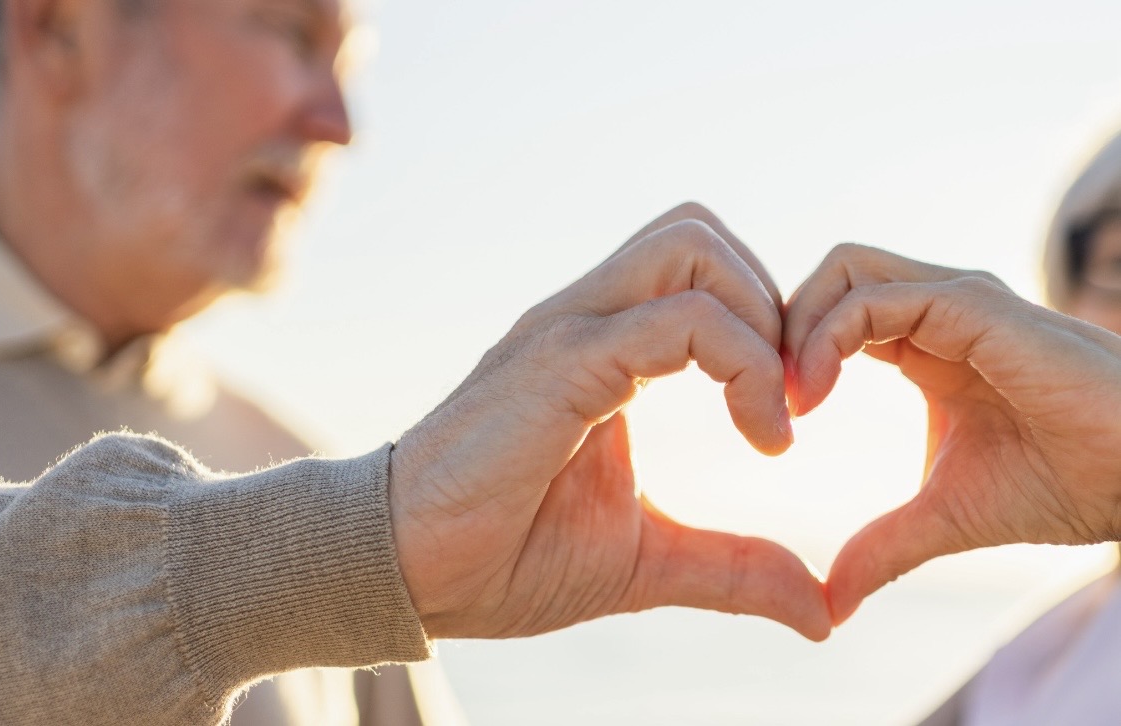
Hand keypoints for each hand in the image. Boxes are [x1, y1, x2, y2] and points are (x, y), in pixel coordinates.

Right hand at [391, 204, 830, 641]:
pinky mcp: (559, 367)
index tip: (785, 425)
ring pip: (689, 247)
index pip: (697, 270)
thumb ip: (732, 568)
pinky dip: (739, 364)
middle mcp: (583, 322)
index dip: (764, 328)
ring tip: (770, 413)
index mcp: (600, 349)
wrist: (409, 575)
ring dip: (757, 319)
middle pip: (697, 232)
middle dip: (769, 303)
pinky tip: (758, 438)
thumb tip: (820, 611)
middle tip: (786, 400)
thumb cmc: (504, 556)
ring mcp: (567, 335)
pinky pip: (672, 322)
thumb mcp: (645, 562)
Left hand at [784, 244, 1120, 623]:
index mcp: (926, 340)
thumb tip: (830, 603)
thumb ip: (883, 547)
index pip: (830, 308)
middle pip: (828, 274)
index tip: (768, 418)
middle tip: (765, 401)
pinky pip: (876, 297)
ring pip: (843, 269)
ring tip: (789, 402)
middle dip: (779, 327)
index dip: (787, 350)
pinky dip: (826, 337)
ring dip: (796, 328)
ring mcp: (958, 299)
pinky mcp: (976, 307)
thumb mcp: (947, 517)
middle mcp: (938, 306)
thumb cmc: (1067, 485)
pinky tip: (813, 397)